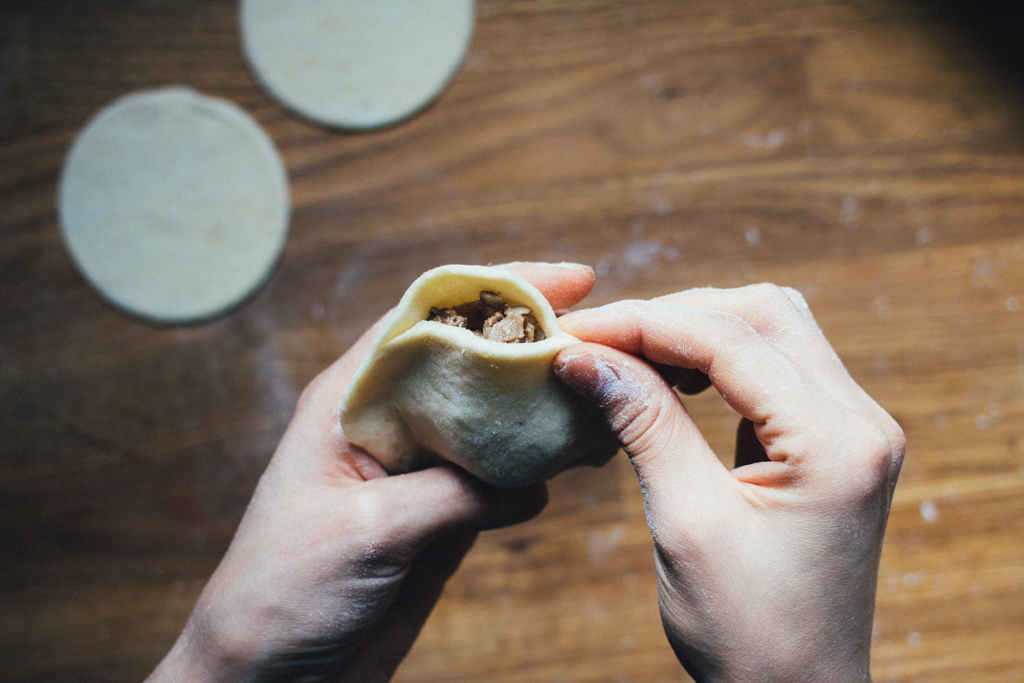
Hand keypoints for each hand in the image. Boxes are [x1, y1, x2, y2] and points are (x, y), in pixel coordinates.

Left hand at [147, 261, 595, 682]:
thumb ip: (451, 493)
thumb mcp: (369, 530)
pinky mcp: (437, 518)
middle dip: (533, 345)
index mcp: (350, 398)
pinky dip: (535, 470)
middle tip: (604, 342)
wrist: (266, 677)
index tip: (571, 281)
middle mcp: (386, 422)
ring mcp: (415, 470)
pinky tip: (569, 468)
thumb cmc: (282, 592)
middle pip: (470, 361)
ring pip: (490, 419)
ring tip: (601, 402)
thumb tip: (527, 481)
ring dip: (542, 409)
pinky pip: (496, 481)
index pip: (427, 318)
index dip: (498, 289)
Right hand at [555, 284, 903, 682]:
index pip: (730, 340)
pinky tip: (672, 377)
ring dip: (696, 329)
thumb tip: (585, 356)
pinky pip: (777, 368)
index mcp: (837, 443)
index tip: (574, 332)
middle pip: (762, 315)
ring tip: (628, 353)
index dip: (642, 323)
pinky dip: (718, 359)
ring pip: (772, 331)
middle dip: (671, 315)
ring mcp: (854, 428)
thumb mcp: (686, 522)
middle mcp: (861, 421)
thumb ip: (642, 424)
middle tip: (597, 337)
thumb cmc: (748, 632)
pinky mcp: (834, 442)